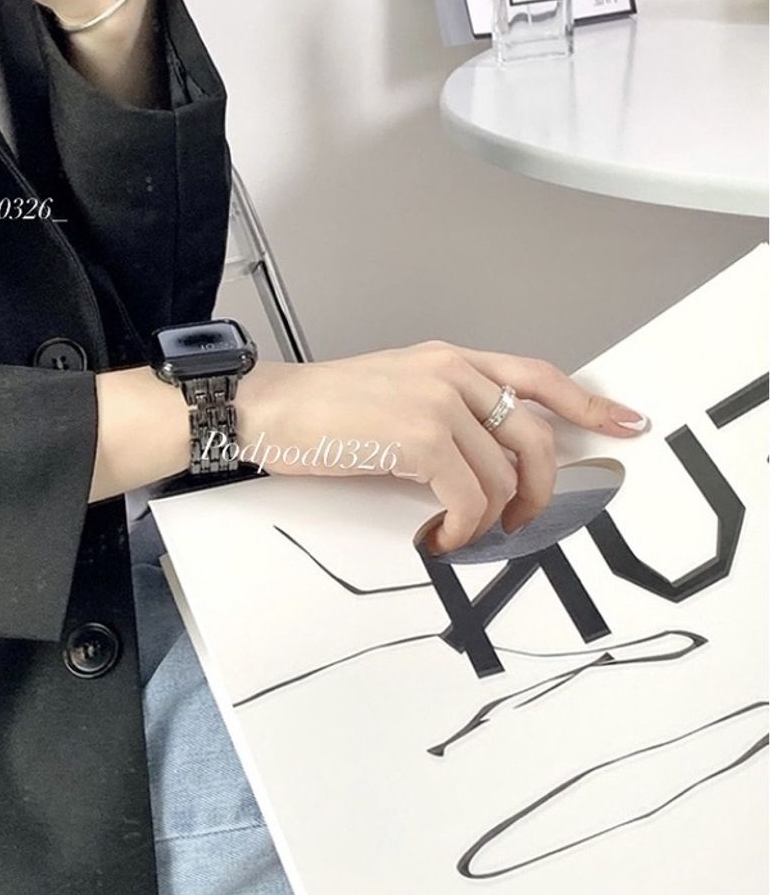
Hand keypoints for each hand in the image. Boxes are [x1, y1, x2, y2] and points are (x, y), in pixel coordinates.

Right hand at [235, 342, 648, 554]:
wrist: (269, 408)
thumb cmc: (322, 409)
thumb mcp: (395, 394)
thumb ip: (445, 413)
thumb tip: (481, 466)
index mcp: (448, 359)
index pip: (536, 375)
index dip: (587, 402)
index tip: (624, 422)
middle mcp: (451, 372)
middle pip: (533, 432)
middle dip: (541, 485)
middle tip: (524, 517)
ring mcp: (436, 401)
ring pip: (501, 472)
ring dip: (491, 516)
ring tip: (464, 532)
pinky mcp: (419, 437)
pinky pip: (469, 495)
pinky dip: (462, 527)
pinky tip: (442, 535)